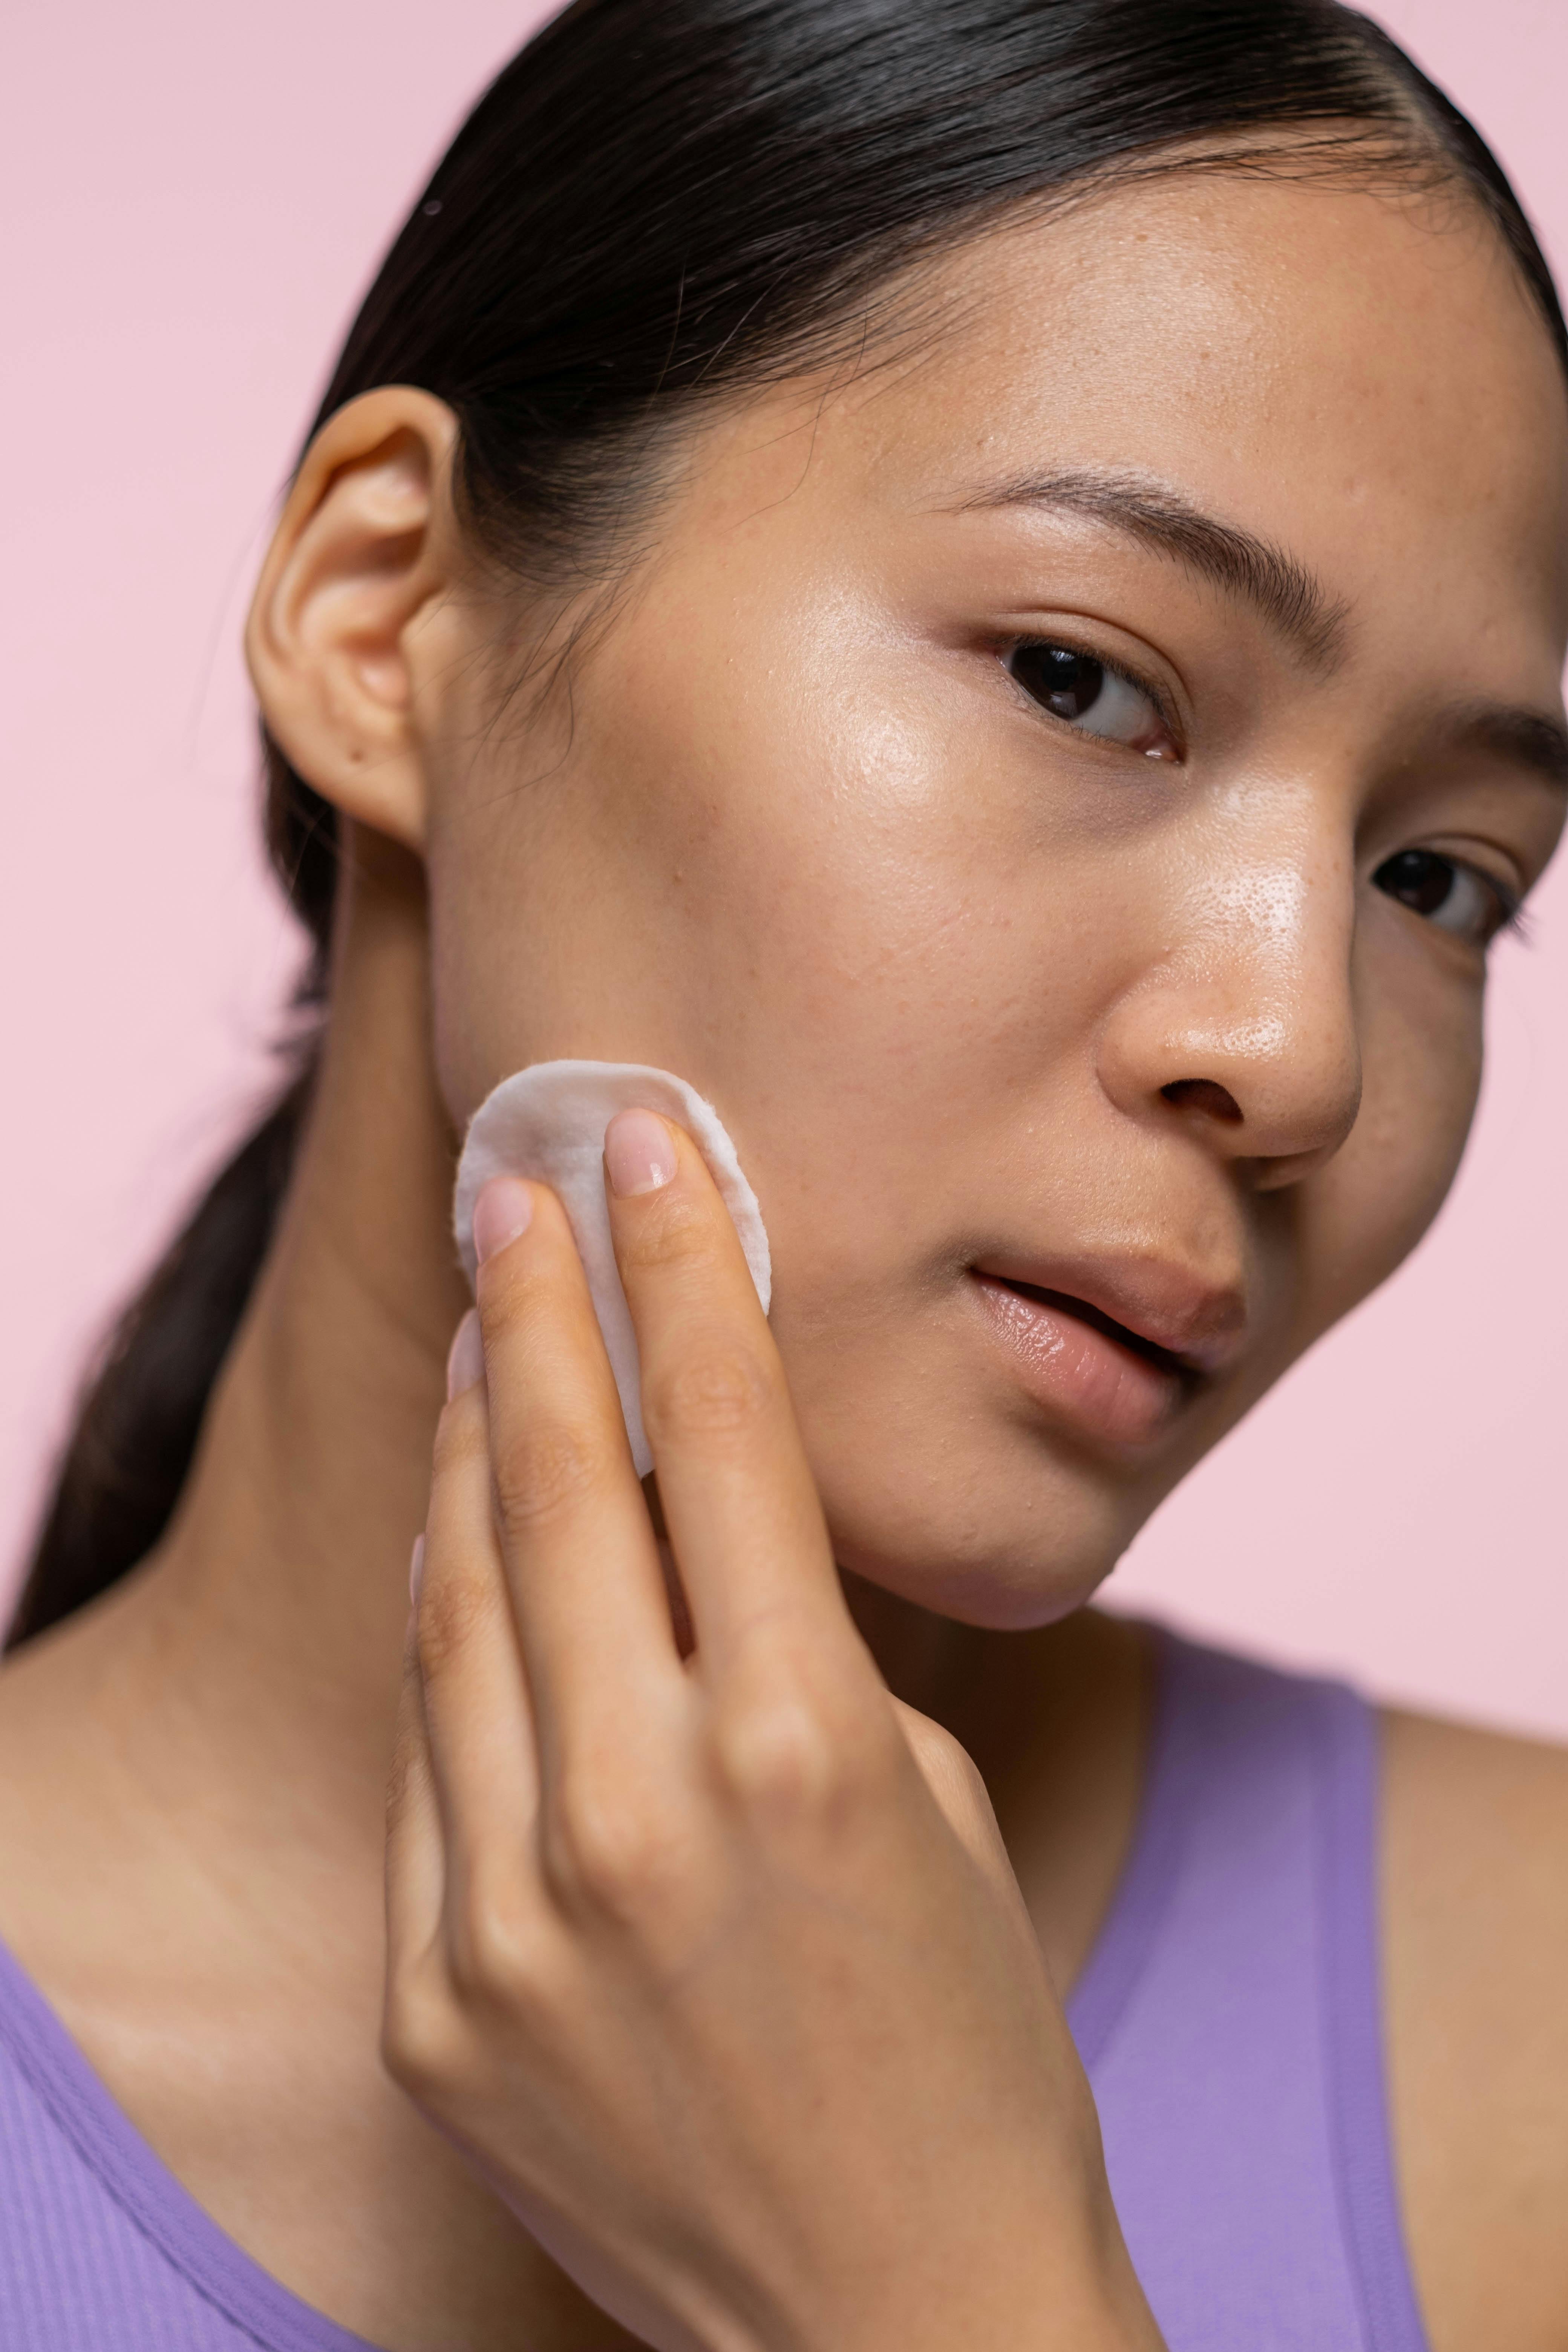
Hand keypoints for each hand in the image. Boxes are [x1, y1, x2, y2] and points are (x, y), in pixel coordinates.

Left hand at [384, 1111, 1162, 2351]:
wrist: (903, 2315)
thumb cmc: (961, 2040)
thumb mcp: (918, 1793)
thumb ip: (787, 1646)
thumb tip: (679, 1501)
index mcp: (804, 1750)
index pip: (719, 1435)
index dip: (683, 1266)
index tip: (648, 1146)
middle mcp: (640, 1818)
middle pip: (554, 1486)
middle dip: (532, 1307)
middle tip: (509, 1187)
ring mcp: (514, 1921)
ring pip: (454, 1606)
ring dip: (462, 1447)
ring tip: (473, 1333)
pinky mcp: (438, 2006)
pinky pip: (429, 1762)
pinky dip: (445, 1629)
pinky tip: (453, 1536)